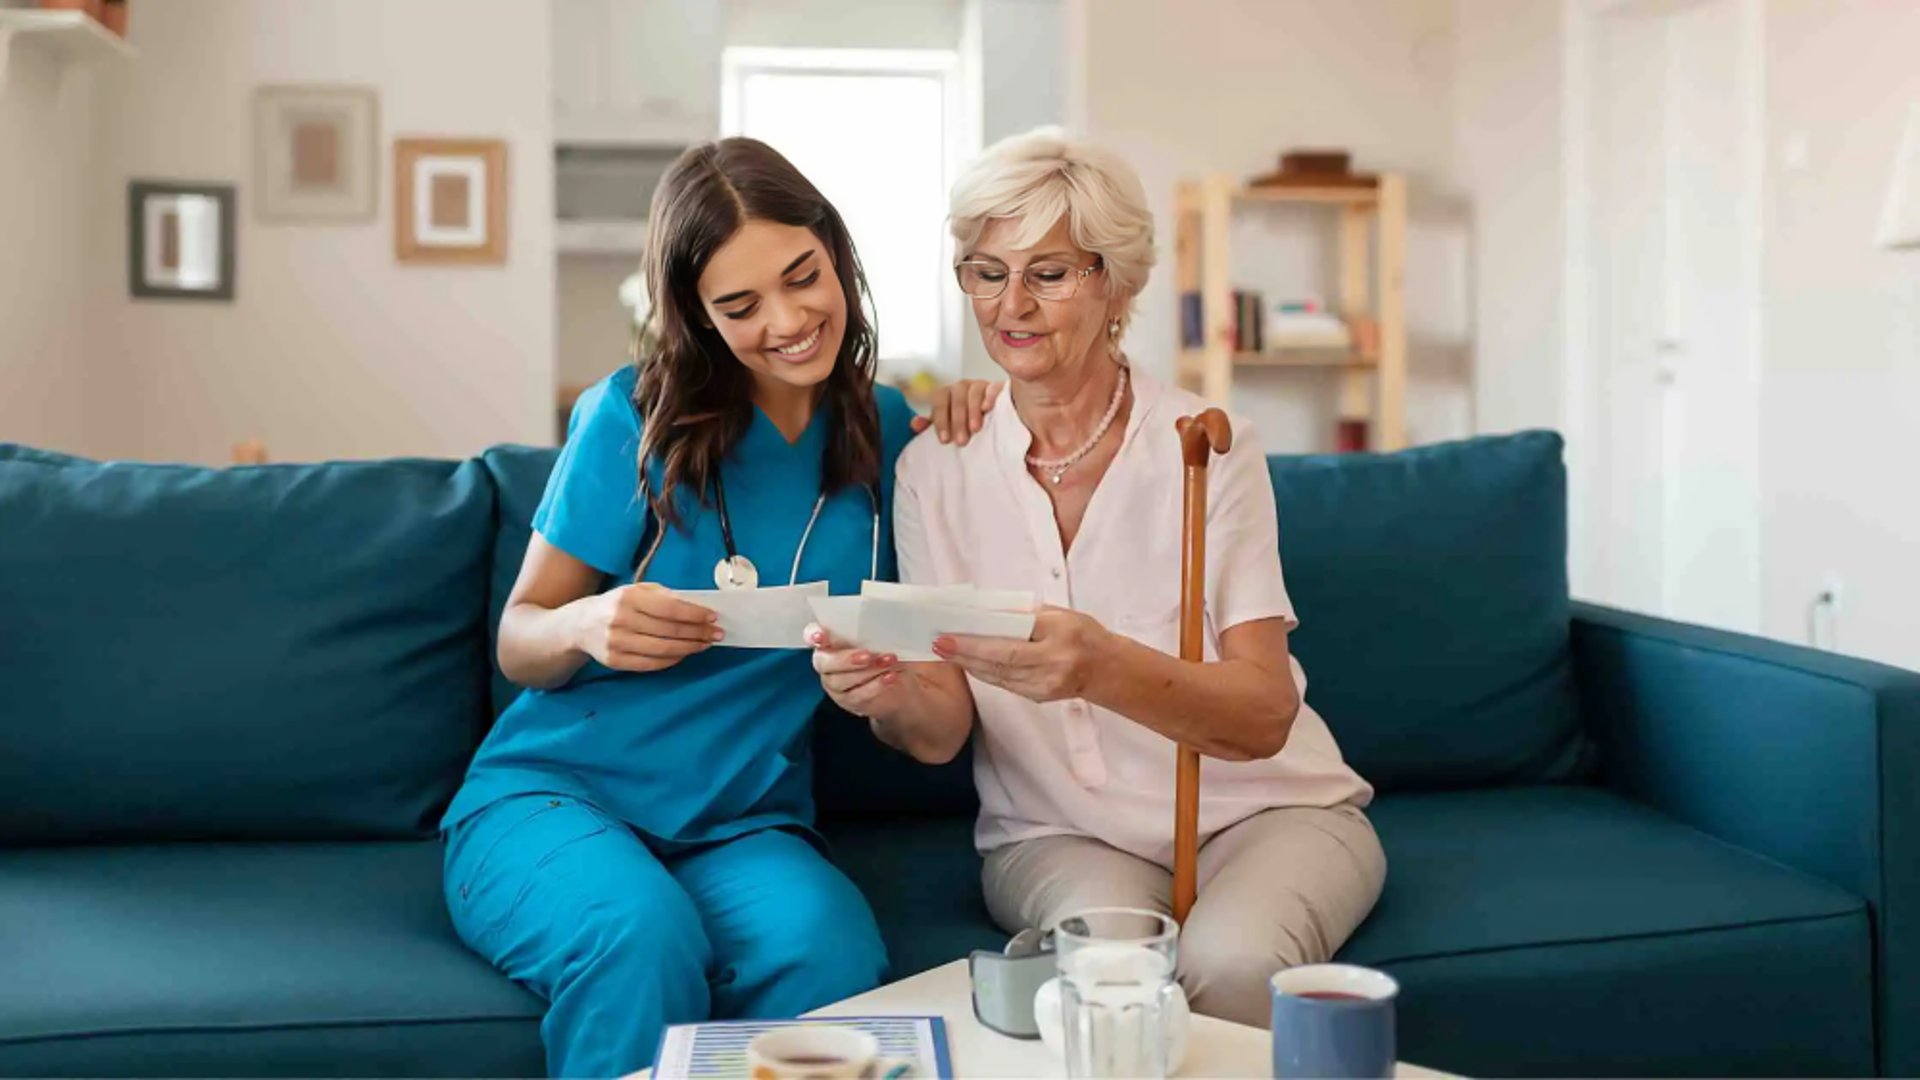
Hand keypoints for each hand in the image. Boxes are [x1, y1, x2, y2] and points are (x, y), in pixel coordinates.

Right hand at [573, 583, 720, 672]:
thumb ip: (663, 596)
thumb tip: (696, 607)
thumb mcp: (636, 591)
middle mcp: (620, 620)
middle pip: (669, 630)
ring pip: (663, 650)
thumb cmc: (616, 605)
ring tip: (704, 644)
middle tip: (716, 633)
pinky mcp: (615, 661)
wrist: (580, 625)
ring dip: (689, 648)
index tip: (713, 617)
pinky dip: (672, 660)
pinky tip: (684, 653)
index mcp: (628, 598)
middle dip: (698, 633)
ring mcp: (617, 643)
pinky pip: (651, 664)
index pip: (670, 608)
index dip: (695, 614)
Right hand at [807, 623, 911, 717]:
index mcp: (832, 639)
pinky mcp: (848, 700)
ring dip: (867, 671)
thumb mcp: (884, 636)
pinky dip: (875, 685)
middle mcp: (828, 661)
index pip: (812, 634)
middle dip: (845, 659)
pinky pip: (856, 695)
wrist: (903, 682)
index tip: (820, 636)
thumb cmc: (888, 651)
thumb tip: (881, 622)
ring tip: (888, 662)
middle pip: (824, 662)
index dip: (813, 634)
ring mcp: (835, 684)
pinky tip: (889, 677)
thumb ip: (874, 630)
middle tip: (868, 656)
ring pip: (840, 681)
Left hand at [908, 380, 1002, 445]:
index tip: (944, 440)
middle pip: (957, 396)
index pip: (939, 400)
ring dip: (972, 411)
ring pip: (974, 391)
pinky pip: (993, 388)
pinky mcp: (998, 388)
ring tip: (975, 430)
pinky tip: (988, 409)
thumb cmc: (966, 425)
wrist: (994, 422)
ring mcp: (980, 385)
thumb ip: (932, 425)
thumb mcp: (948, 426)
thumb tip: (914, 424)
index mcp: (947, 394)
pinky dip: (990, 397)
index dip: (940, 420)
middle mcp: (962, 387)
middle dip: (957, 420)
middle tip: (961, 441)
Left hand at [933, 606, 1114, 702]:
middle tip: (939, 644)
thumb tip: (984, 612)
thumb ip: (1024, 614)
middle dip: (965, 654)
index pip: (1011, 638)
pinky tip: (969, 664)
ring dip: (970, 664)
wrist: (1107, 668)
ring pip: (999, 676)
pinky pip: (1006, 684)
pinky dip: (985, 674)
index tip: (949, 635)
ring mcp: (1046, 684)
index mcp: (1059, 633)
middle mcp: (1053, 662)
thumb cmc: (1082, 633)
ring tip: (947, 652)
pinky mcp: (1040, 697)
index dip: (976, 640)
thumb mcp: (1059, 614)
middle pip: (1000, 661)